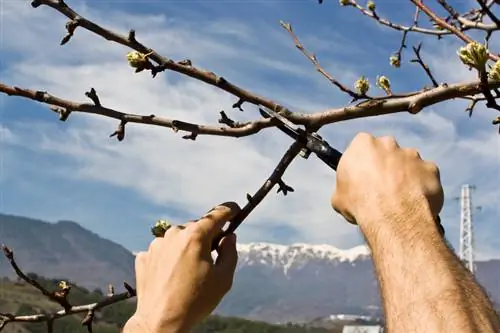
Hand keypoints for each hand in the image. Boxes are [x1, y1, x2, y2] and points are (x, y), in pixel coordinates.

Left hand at [124, 202, 240, 332]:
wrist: (160, 322)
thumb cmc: (195, 301)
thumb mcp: (223, 278)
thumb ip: (230, 252)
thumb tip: (229, 237)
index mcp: (196, 236)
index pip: (217, 214)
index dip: (229, 210)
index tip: (236, 210)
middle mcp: (174, 234)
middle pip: (197, 228)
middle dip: (207, 237)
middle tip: (213, 256)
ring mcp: (156, 245)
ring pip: (178, 239)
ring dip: (187, 248)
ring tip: (189, 273)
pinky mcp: (144, 257)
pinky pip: (163, 251)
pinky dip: (170, 258)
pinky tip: (172, 276)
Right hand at [331, 132, 443, 232]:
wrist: (391, 216)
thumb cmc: (360, 204)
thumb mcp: (339, 197)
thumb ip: (347, 187)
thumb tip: (350, 194)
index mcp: (363, 144)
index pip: (362, 147)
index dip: (363, 163)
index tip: (363, 177)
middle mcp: (389, 143)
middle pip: (387, 152)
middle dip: (386, 166)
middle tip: (382, 188)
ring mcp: (412, 154)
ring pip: (409, 163)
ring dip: (405, 176)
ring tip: (400, 199)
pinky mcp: (431, 168)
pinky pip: (426, 177)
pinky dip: (423, 187)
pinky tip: (416, 202)